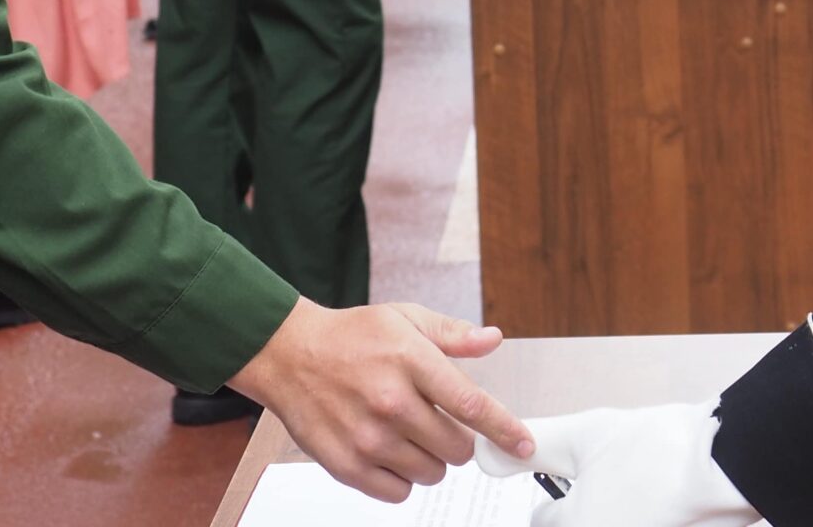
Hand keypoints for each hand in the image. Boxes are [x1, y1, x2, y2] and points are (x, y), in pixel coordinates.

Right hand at [231, 298, 532, 504]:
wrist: (290, 355)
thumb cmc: (350, 337)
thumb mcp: (404, 319)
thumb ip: (452, 334)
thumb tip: (492, 339)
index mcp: (410, 360)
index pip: (470, 404)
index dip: (504, 429)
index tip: (523, 445)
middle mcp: (390, 401)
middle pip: (456, 448)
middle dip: (457, 440)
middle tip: (437, 422)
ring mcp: (368, 437)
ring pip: (432, 474)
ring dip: (429, 459)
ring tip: (406, 432)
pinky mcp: (347, 465)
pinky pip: (398, 493)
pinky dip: (401, 478)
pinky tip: (388, 450)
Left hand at [477, 401, 759, 524]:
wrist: (729, 466)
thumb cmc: (661, 451)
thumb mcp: (584, 435)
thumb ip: (529, 445)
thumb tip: (483, 456)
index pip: (540, 522)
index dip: (555, 495)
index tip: (574, 482)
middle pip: (574, 525)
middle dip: (581, 509)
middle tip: (610, 484)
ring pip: (601, 524)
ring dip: (608, 509)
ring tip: (632, 489)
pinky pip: (635, 526)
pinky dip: (636, 515)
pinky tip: (650, 501)